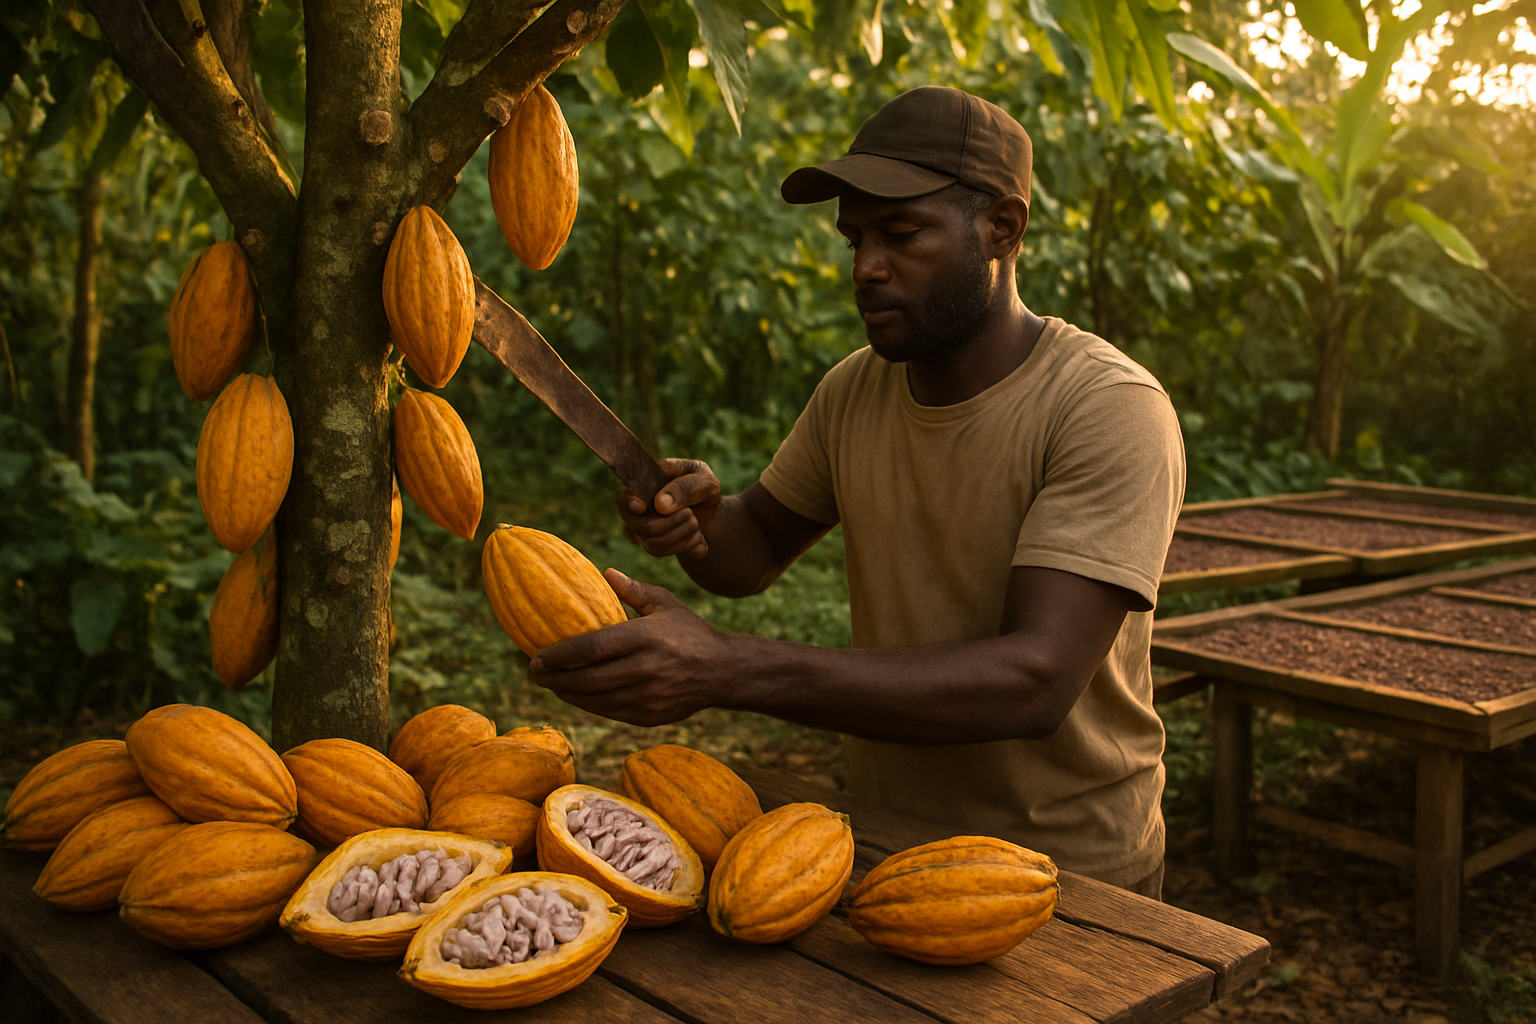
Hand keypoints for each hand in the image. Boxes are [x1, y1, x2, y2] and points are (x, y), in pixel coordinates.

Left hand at [529, 570, 731, 726]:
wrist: (723, 672)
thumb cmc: (689, 632)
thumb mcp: (666, 604)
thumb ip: (634, 591)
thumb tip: (604, 573)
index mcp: (645, 637)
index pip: (591, 648)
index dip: (559, 656)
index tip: (535, 657)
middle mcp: (645, 669)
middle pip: (587, 679)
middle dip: (554, 678)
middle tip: (533, 673)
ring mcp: (647, 696)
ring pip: (594, 700)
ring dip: (567, 693)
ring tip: (549, 684)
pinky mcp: (649, 716)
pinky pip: (608, 712)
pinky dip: (587, 704)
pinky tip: (575, 695)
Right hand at [616, 459, 721, 560]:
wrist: (713, 509)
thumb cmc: (703, 486)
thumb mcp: (703, 479)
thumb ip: (684, 487)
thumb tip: (660, 504)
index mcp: (645, 486)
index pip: (622, 498)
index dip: (628, 504)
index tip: (643, 507)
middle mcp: (640, 511)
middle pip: (641, 527)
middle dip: (670, 523)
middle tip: (690, 513)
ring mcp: (647, 531)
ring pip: (653, 545)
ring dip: (682, 535)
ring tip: (695, 523)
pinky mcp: (658, 547)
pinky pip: (666, 554)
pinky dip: (689, 546)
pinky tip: (697, 536)